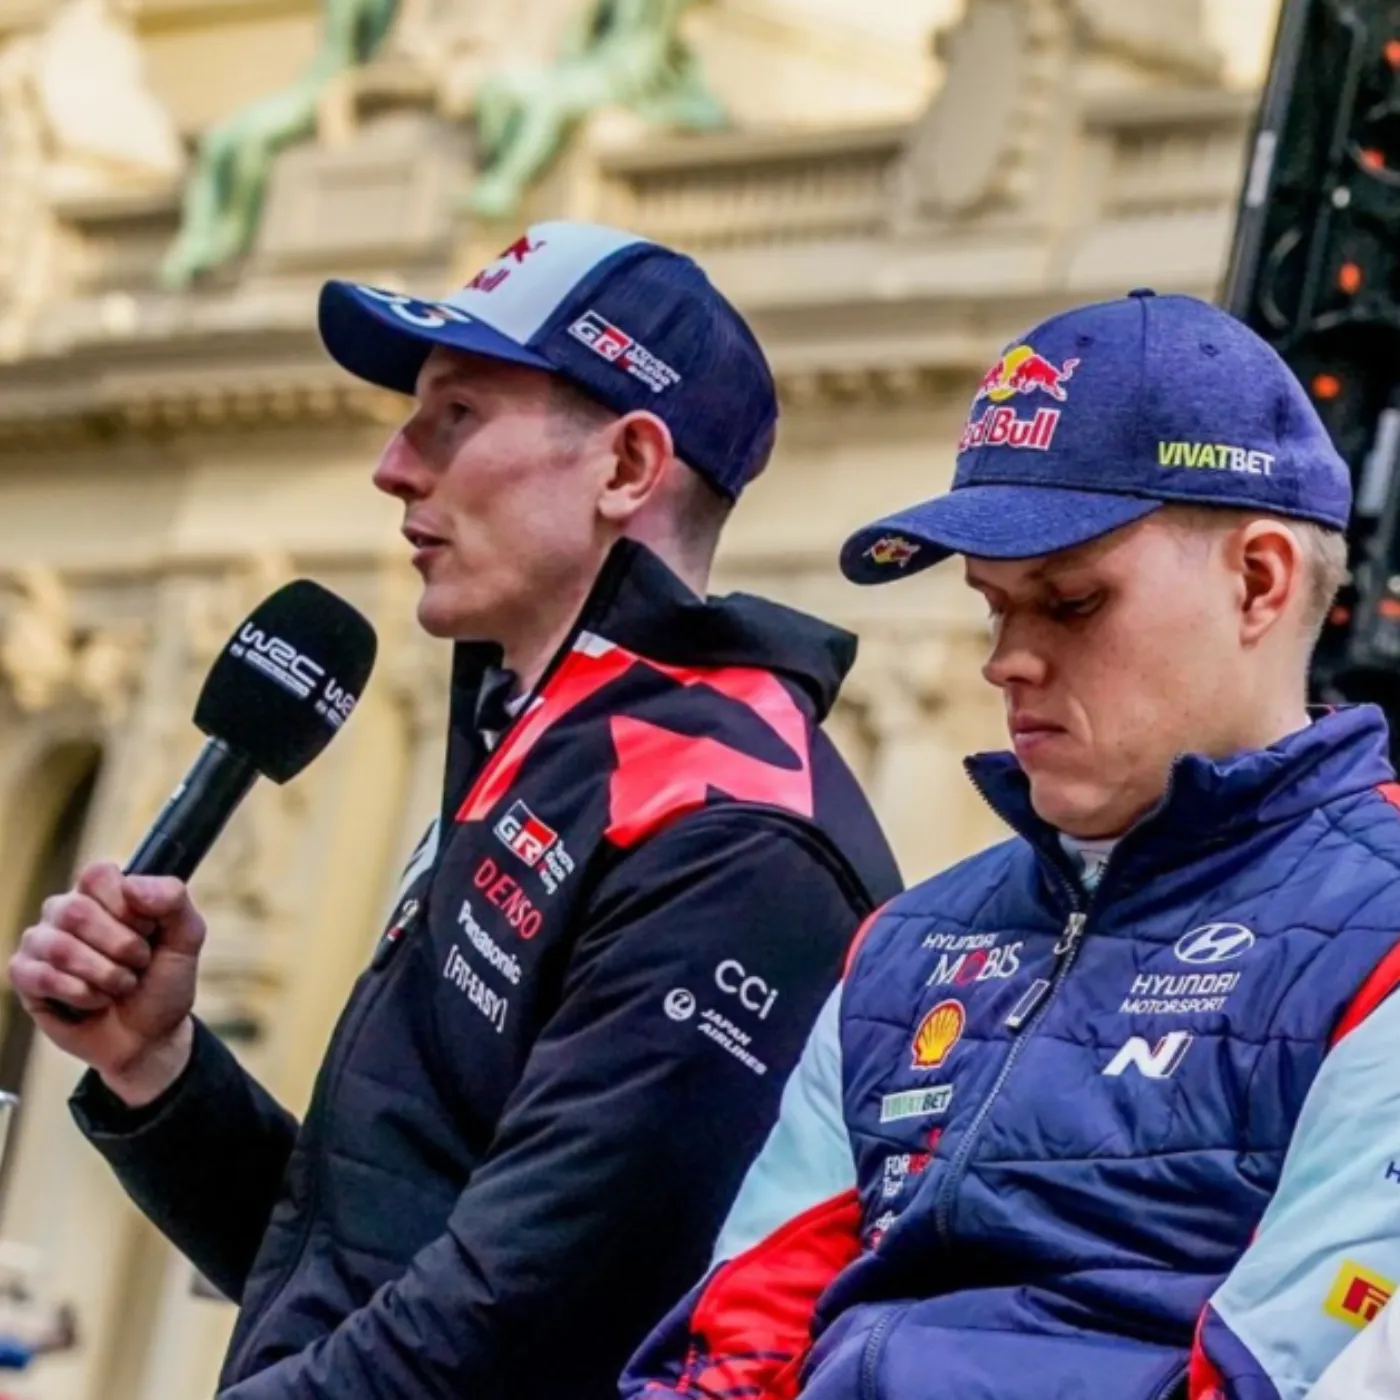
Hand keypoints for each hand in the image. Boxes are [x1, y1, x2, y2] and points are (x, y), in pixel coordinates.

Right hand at [8, 862, 205, 1104]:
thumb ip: (173, 899)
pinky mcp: (25, 975)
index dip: (129, 908)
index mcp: (104, 893)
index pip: (97, 875)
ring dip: (104, 975)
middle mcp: (66, 910)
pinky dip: (81, 995)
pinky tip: (95, 1001)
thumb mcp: (186, 938)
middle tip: (138, 964)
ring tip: (120, 985)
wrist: (150, 1037)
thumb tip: (131, 885)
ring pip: (60, 946)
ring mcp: (41, 941)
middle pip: (77, 911)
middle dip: (121, 947)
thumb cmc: (163, 983)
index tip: (149, 931)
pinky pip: (42, 977)